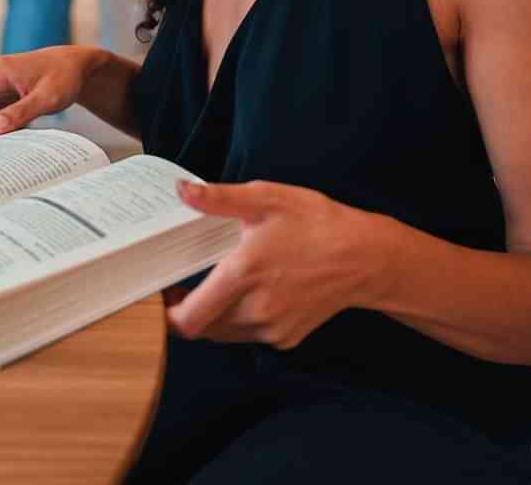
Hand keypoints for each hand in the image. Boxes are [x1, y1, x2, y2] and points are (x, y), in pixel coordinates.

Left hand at [167, 180, 379, 349]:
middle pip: (203, 328)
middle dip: (191, 309)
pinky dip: (245, 319)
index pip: (187, 319)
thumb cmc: (316, 222)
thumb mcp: (266, 198)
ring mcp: (272, 329)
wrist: (365, 257)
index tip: (165, 292)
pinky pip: (252, 335)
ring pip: (225, 334)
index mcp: (242, 275)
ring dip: (217, 315)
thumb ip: (219, 199)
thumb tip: (181, 191)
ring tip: (226, 282)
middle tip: (191, 282)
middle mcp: (254, 310)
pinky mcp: (288, 339)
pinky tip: (258, 291)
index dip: (168, 313)